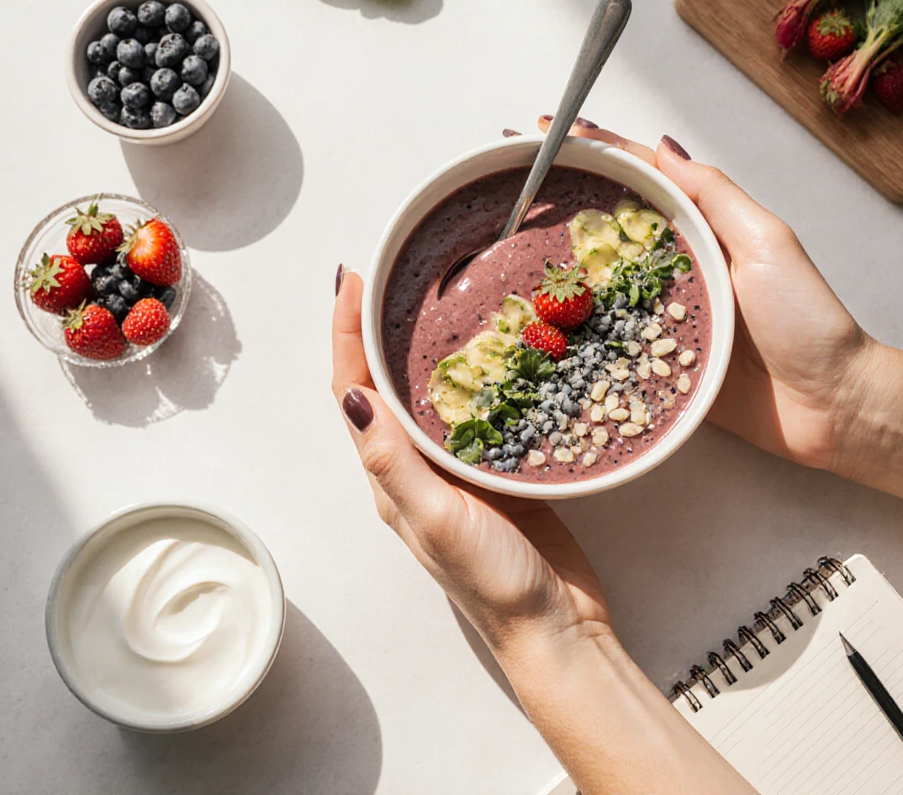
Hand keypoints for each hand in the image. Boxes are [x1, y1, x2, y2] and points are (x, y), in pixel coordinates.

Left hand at [331, 270, 610, 656]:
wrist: (556, 626)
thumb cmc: (493, 582)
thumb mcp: (436, 520)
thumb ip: (394, 462)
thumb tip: (350, 395)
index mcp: (391, 477)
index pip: (355, 392)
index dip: (346, 335)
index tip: (351, 281)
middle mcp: (417, 468)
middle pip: (385, 385)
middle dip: (378, 329)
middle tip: (391, 275)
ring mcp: (458, 469)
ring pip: (431, 394)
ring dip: (424, 345)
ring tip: (438, 296)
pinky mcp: (499, 469)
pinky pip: (478, 410)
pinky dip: (477, 374)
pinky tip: (497, 350)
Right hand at [535, 117, 872, 470]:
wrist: (828, 406)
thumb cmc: (807, 321)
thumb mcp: (765, 241)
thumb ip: (713, 195)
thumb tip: (660, 145)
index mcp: (701, 230)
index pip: (636, 178)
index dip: (590, 150)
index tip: (544, 129)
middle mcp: (673, 268)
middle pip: (604, 226)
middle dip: (556, 200)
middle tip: (504, 182)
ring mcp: (659, 316)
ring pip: (595, 283)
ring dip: (551, 263)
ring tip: (502, 240)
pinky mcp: (654, 362)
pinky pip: (605, 342)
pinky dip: (569, 331)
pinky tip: (530, 322)